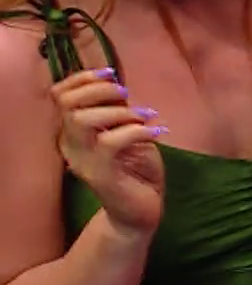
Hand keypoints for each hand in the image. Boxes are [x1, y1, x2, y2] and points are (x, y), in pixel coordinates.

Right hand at [52, 68, 165, 236]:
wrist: (141, 210)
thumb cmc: (135, 168)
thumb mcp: (126, 129)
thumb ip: (117, 108)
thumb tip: (116, 83)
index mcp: (73, 131)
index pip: (60, 95)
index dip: (83, 78)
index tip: (112, 74)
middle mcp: (71, 145)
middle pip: (68, 103)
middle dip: (100, 90)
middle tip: (127, 95)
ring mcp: (83, 160)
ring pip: (83, 120)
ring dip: (120, 111)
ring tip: (146, 117)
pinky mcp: (101, 175)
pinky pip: (111, 142)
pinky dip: (138, 131)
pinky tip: (158, 133)